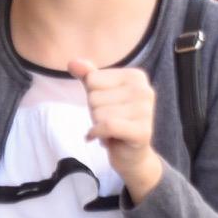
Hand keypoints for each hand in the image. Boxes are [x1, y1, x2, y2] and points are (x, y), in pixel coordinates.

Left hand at [72, 61, 164, 201]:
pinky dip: (98, 134)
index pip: (92, 79)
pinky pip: (107, 126)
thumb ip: (88, 75)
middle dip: (95, 113)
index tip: (107, 107)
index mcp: (136, 76)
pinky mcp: (142, 131)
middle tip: (110, 121)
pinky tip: (104, 140)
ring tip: (112, 131)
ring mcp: (146, 111)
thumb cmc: (115, 120)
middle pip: (94, 97)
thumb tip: (72, 62)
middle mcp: (144, 90)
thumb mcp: (99, 93)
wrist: (131, 155)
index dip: (93, 96)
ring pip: (98, 113)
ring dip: (98, 126)